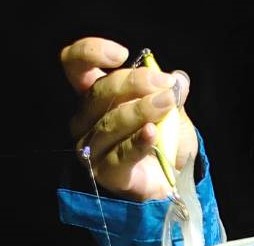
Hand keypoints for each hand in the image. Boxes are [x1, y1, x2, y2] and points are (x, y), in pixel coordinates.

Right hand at [60, 36, 194, 199]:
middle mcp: (84, 121)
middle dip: (134, 83)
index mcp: (93, 96)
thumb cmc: (165, 144)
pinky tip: (152, 132)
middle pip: (98, 92)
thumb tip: (179, 79)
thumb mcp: (172, 113)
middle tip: (165, 85)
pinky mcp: (107, 174)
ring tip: (167, 104)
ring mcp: (92, 149)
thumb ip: (170, 93)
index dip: (90, 52)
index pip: (74, 65)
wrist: (175, 184)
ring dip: (141, 110)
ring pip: (110, 122)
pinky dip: (138, 141)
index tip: (122, 54)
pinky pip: (121, 154)